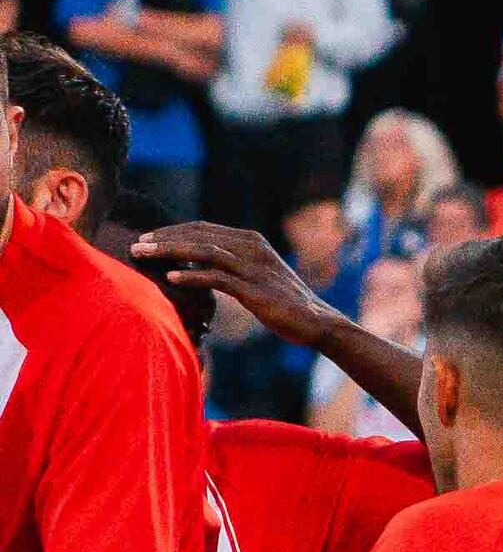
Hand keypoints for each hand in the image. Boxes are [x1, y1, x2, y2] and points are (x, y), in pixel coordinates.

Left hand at [132, 222, 333, 346]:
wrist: (318, 322)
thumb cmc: (285, 302)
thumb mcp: (257, 275)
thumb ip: (231, 264)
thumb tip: (196, 263)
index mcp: (250, 240)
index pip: (202, 228)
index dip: (172, 231)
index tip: (148, 239)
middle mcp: (251, 248)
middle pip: (198, 235)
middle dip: (163, 238)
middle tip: (135, 245)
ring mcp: (253, 268)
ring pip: (202, 251)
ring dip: (168, 252)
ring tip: (142, 255)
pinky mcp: (254, 289)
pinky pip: (216, 278)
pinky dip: (191, 276)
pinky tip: (170, 279)